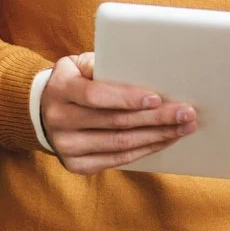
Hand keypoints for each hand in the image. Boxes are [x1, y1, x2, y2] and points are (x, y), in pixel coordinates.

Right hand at [39, 51, 197, 173]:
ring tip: (183, 128)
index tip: (157, 98)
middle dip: (156, 118)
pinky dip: (145, 149)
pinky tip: (164, 140)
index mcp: (60, 90)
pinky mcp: (76, 165)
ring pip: (120, 144)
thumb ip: (103, 65)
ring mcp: (66, 147)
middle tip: (186, 113)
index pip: (96, 96)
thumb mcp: (78, 65)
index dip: (127, 98)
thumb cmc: (72, 82)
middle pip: (115, 122)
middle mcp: (59, 120)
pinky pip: (118, 160)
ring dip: (157, 136)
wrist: (43, 111)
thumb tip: (145, 71)